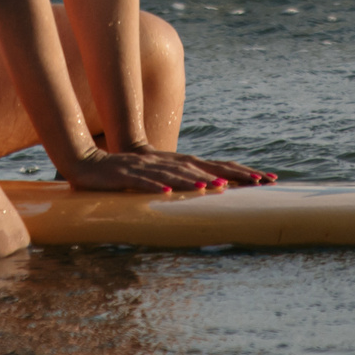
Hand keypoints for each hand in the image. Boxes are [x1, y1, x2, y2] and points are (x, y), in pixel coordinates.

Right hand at [58, 145, 276, 193]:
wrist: (88, 162)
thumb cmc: (127, 173)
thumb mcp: (158, 179)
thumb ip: (180, 182)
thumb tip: (209, 190)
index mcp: (177, 164)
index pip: (214, 166)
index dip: (240, 173)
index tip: (266, 179)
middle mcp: (167, 163)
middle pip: (204, 167)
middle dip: (231, 175)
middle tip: (258, 182)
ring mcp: (147, 168)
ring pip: (176, 174)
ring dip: (195, 181)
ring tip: (215, 189)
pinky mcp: (127, 175)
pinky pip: (144, 182)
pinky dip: (158, 186)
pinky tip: (169, 192)